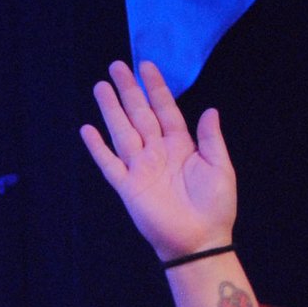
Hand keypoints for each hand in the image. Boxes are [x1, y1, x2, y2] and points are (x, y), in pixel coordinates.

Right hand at [79, 60, 234, 261]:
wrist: (200, 240)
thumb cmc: (215, 205)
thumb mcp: (220, 167)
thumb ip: (211, 138)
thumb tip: (209, 109)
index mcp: (180, 145)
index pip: (165, 109)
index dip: (156, 88)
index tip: (146, 66)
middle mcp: (157, 152)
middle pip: (139, 114)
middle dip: (128, 90)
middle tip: (116, 66)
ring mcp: (140, 168)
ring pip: (122, 132)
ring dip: (111, 110)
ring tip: (100, 87)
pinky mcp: (128, 187)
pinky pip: (110, 164)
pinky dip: (98, 148)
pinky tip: (88, 130)